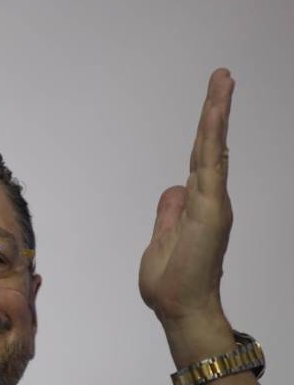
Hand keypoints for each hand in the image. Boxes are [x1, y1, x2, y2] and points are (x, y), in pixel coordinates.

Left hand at [139, 69, 234, 330]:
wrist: (181, 309)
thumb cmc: (172, 282)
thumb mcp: (160, 239)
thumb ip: (168, 212)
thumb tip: (174, 187)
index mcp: (196, 206)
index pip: (200, 160)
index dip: (206, 131)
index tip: (213, 102)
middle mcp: (209, 200)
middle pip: (211, 146)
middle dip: (217, 110)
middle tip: (223, 75)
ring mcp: (212, 203)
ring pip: (213, 149)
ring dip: (217, 113)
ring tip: (223, 80)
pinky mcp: (211, 209)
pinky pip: (210, 165)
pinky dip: (213, 136)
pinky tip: (215, 111)